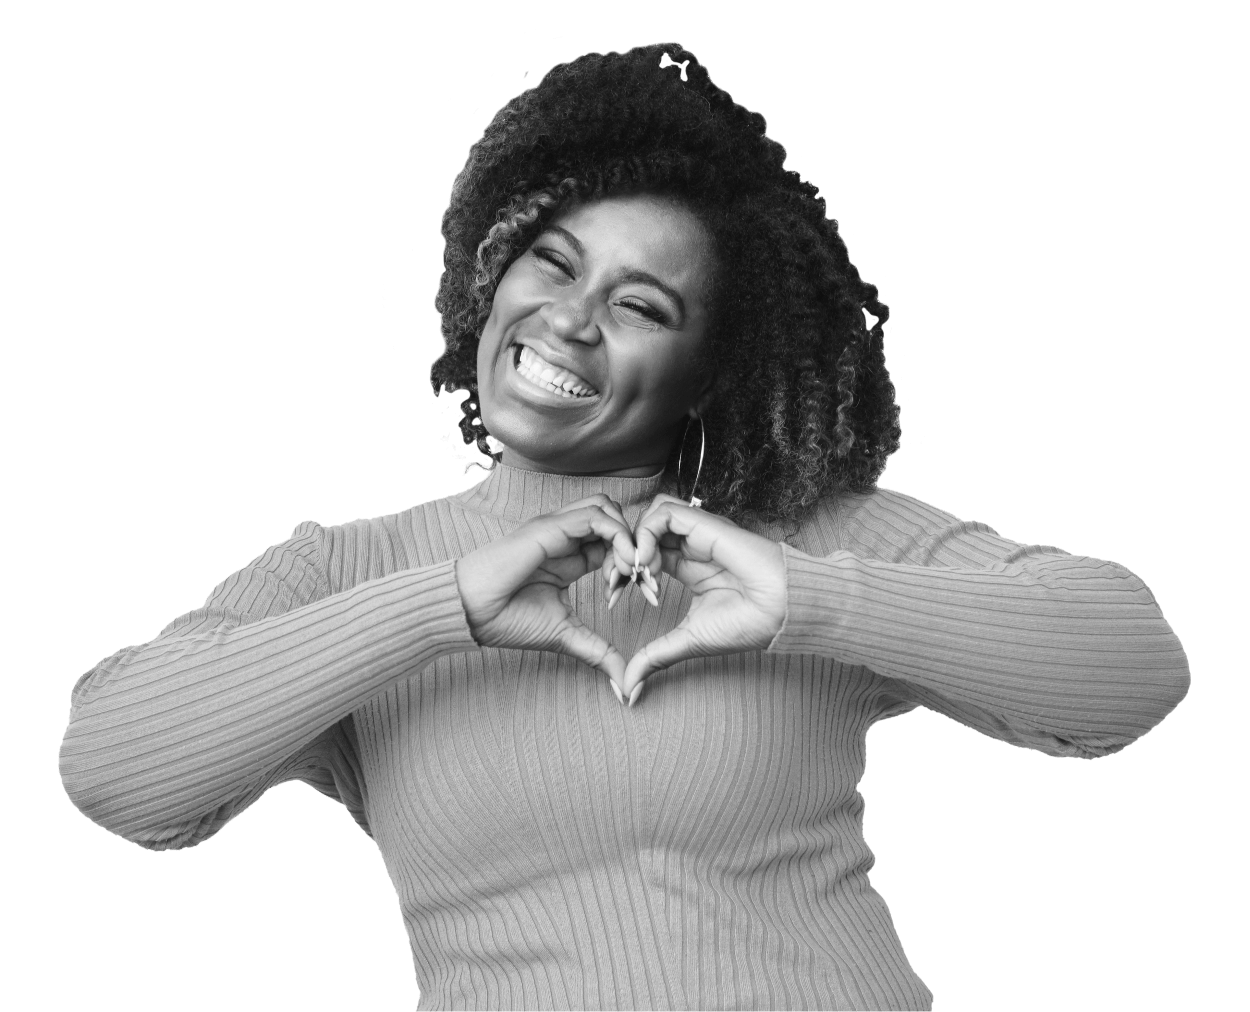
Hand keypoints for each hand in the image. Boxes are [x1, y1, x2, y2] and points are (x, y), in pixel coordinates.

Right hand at [456, 494, 636, 688]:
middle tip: (643, 578)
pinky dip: (617, 535)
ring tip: (633, 569)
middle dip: (636, 544)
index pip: (613, 543)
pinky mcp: (550, 528)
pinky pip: (595, 516)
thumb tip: (626, 685)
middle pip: (614, 518)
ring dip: (628, 535)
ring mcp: (557, 529)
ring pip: (606, 508)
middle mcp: (565, 538)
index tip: (642, 592)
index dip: (633, 564)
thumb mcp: (567, 636)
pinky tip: (623, 565)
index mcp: (569, 557)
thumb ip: (599, 652)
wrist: (472, 613)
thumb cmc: (508, 621)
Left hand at [621, 493, 786, 702]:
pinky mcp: (704, 525)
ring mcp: (697, 532)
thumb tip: (627, 691)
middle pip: (641, 531)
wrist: (780, 613)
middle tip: (616, 583)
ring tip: (636, 574)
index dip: (622, 571)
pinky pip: (663, 512)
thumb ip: (654, 658)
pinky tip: (648, 563)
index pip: (643, 554)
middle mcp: (690, 545)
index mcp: (687, 566)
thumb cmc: (746, 625)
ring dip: (633, 542)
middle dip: (619, 554)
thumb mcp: (686, 641)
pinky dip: (646, 534)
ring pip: (649, 516)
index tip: (614, 597)